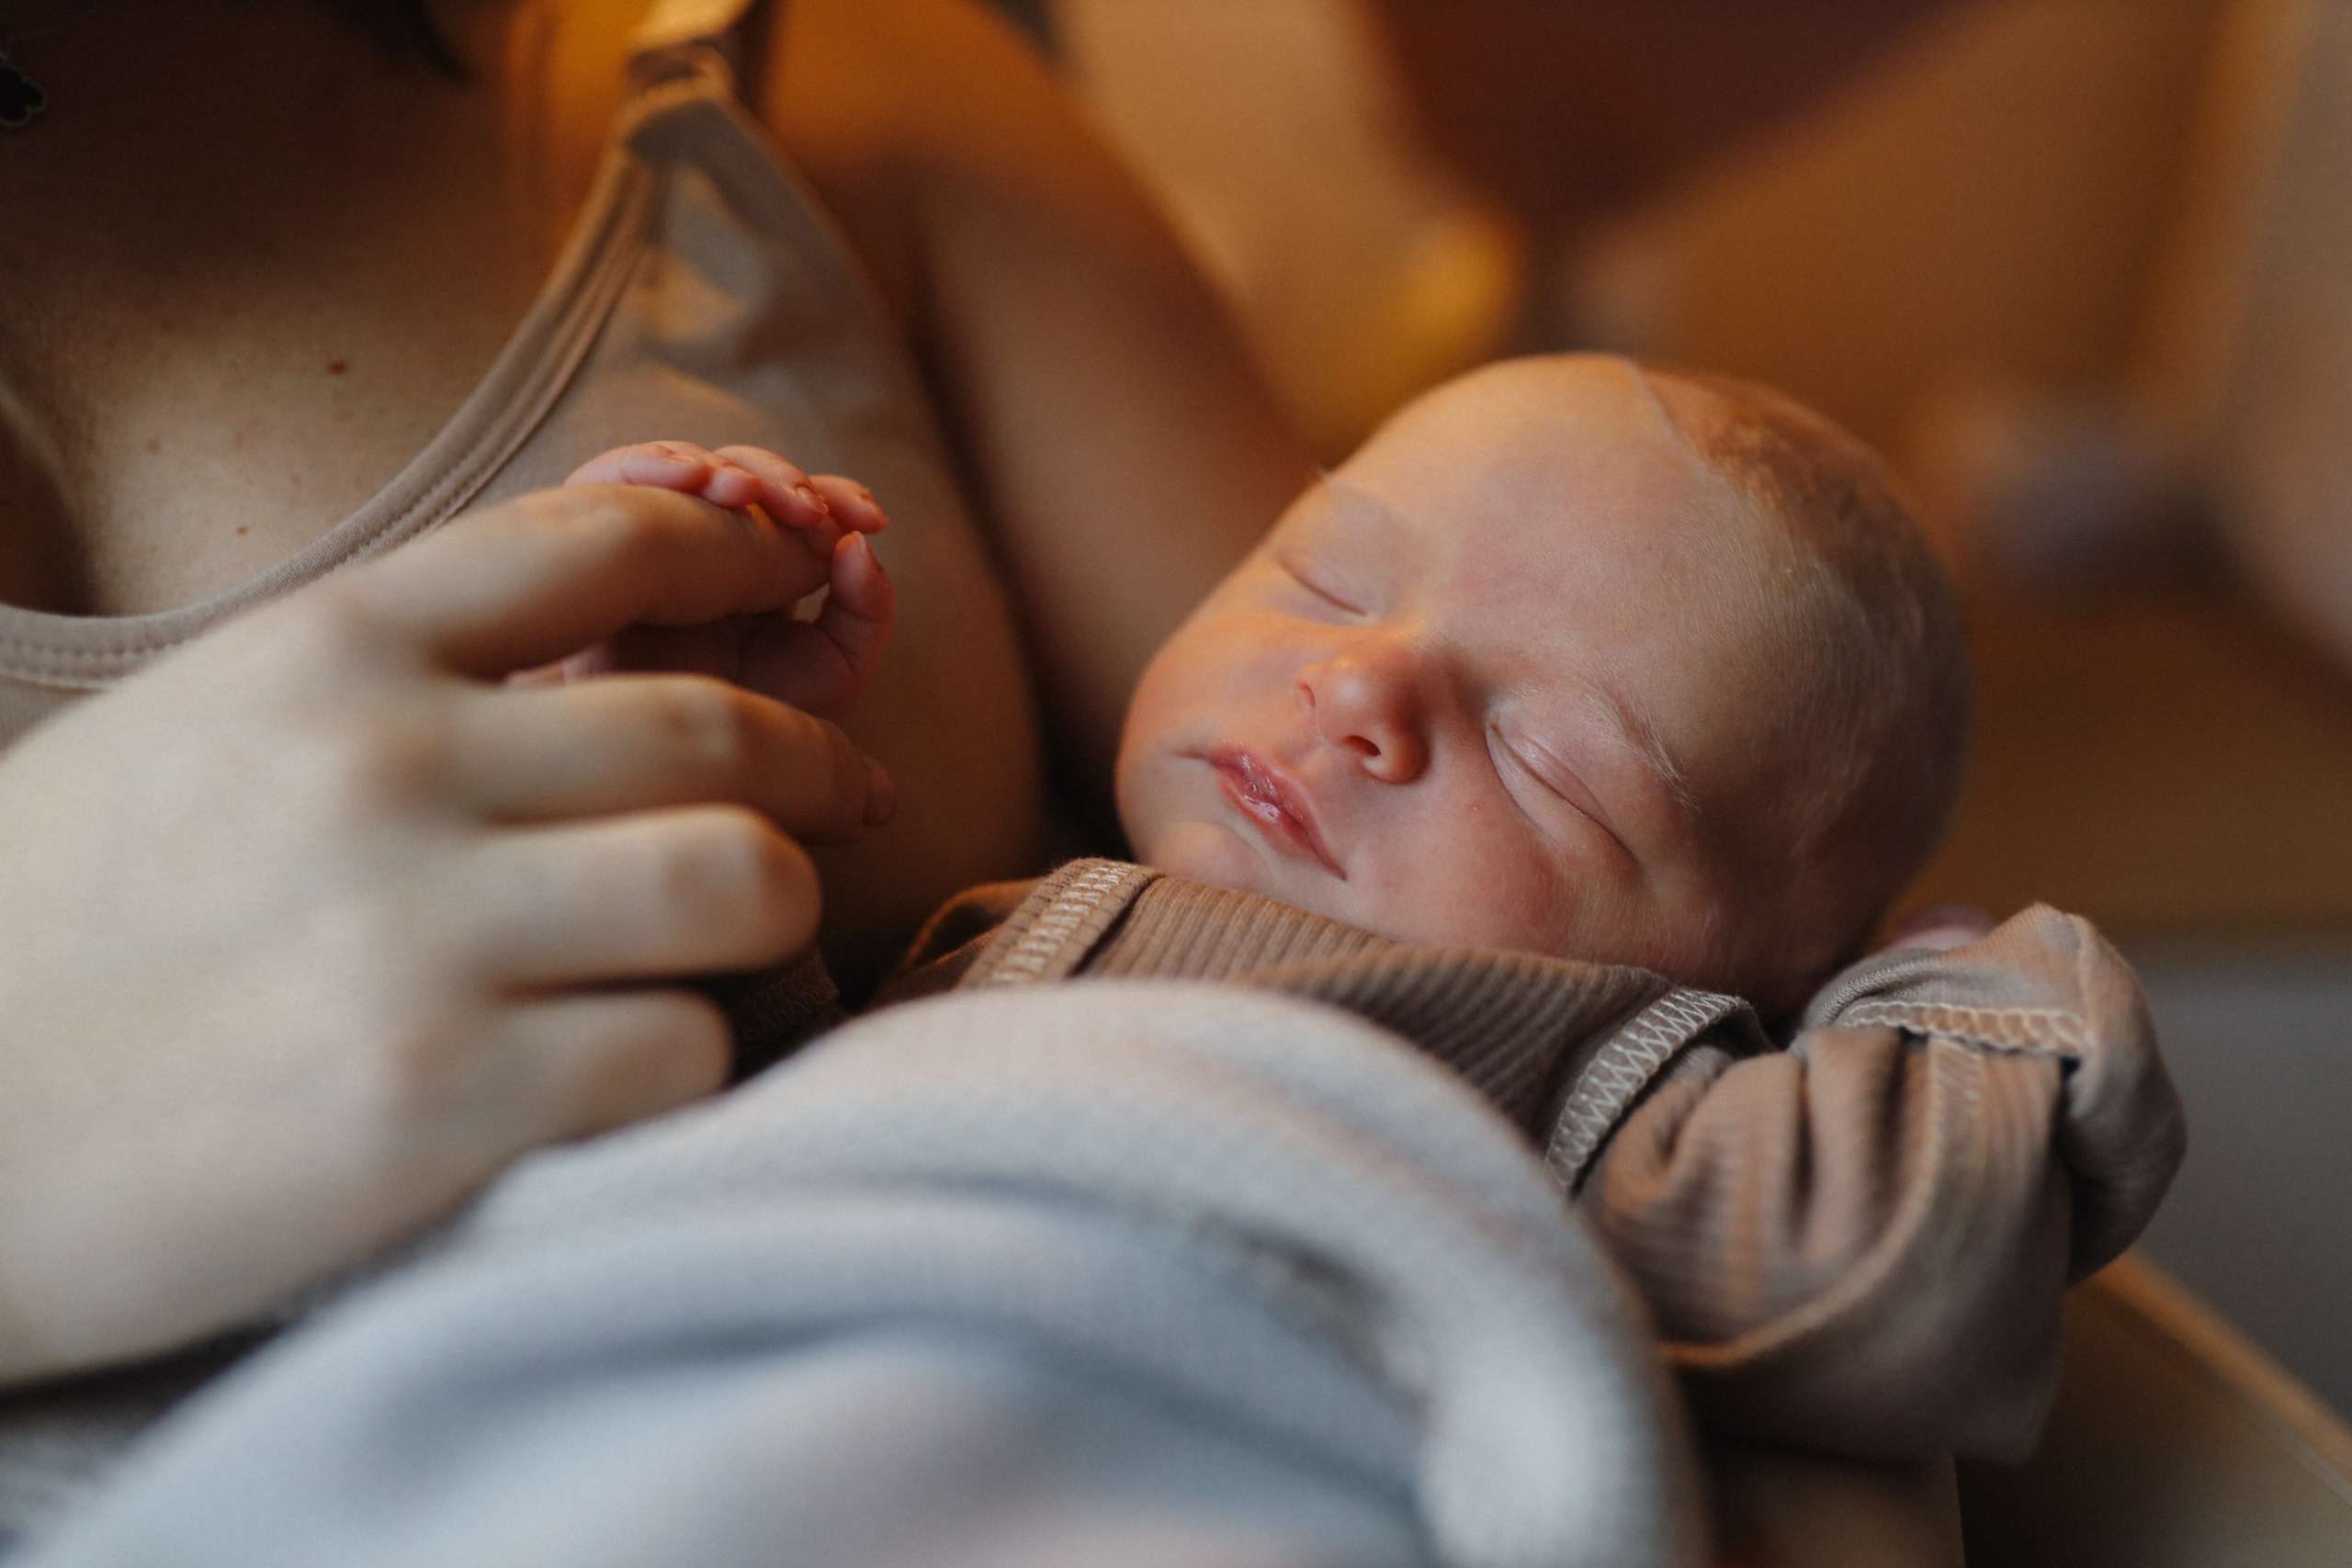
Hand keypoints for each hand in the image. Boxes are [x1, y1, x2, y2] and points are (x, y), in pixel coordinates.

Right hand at [0, 483, 885, 1381]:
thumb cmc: (54, 935)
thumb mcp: (201, 733)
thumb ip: (398, 681)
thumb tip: (613, 645)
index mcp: (327, 654)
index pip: (608, 545)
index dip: (746, 548)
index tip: (810, 571)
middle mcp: (388, 771)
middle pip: (721, 731)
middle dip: (820, 763)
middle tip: (851, 793)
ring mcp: (420, 940)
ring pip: (747, 885)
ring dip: (775, 913)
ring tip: (745, 942)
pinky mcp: (442, 1105)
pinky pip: (687, 1052)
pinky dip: (694, 1060)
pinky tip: (639, 1067)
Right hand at [555, 443, 895, 721]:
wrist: (656, 761)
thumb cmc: (741, 717)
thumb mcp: (833, 671)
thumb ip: (866, 612)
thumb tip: (859, 544)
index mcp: (761, 563)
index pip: (798, 503)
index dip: (836, 495)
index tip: (870, 516)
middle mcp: (704, 537)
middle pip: (745, 470)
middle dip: (784, 477)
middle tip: (809, 510)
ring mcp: (648, 530)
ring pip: (687, 463)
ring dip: (727, 468)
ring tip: (749, 494)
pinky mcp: (593, 529)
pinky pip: (613, 474)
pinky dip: (653, 464)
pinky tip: (692, 479)